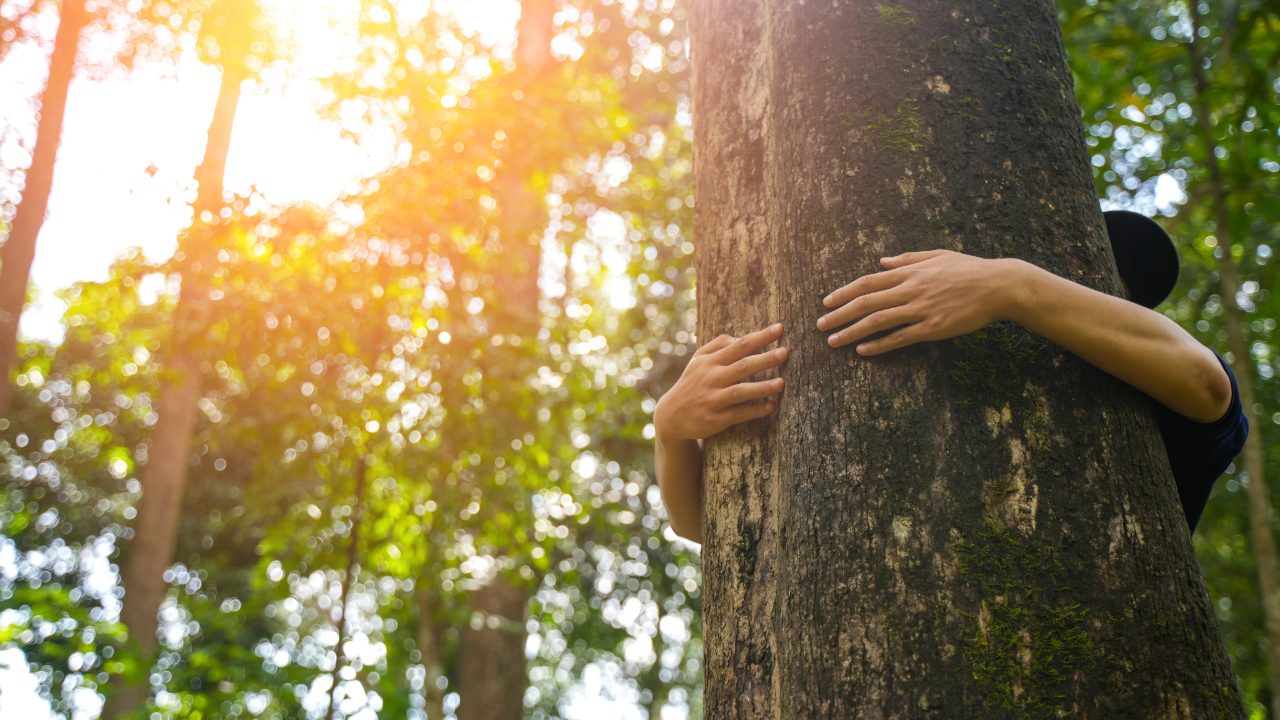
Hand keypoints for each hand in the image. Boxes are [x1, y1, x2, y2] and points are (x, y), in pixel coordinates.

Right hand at [654, 324, 787, 442]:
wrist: (671, 416)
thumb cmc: (691, 383)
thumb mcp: (698, 361)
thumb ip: (717, 346)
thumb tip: (739, 337)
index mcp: (710, 361)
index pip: (739, 345)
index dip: (760, 336)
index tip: (780, 328)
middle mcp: (712, 378)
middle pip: (743, 366)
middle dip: (765, 359)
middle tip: (784, 353)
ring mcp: (714, 399)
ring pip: (741, 391)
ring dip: (762, 387)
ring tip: (782, 383)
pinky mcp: (715, 419)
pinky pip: (739, 413)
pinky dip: (755, 410)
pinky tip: (771, 406)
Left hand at [817, 250, 1020, 354]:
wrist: (999, 286)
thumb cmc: (969, 270)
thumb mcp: (937, 255)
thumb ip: (907, 259)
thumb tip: (882, 261)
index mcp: (909, 272)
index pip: (868, 282)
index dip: (844, 292)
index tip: (826, 302)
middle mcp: (910, 289)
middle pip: (866, 302)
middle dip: (839, 314)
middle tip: (820, 325)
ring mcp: (920, 309)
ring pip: (877, 321)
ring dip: (852, 331)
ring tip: (834, 341)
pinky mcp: (932, 328)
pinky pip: (900, 338)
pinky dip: (879, 345)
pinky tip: (863, 351)